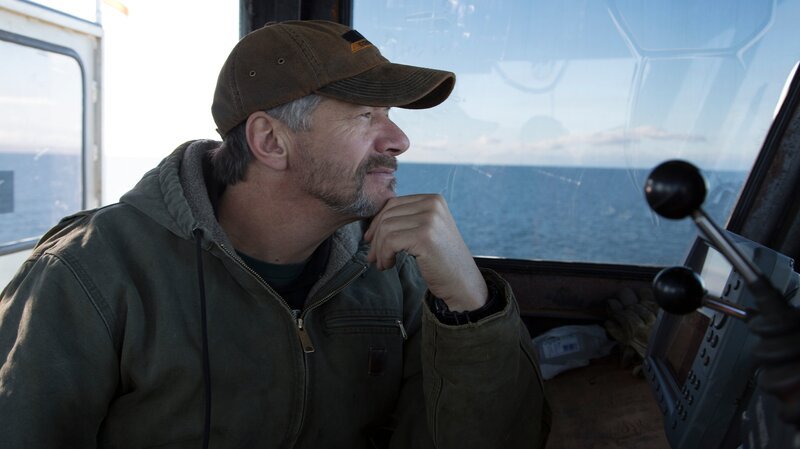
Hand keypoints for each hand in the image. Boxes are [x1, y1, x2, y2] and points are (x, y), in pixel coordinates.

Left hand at [364, 194, 487, 310]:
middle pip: (387, 215)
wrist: (462, 283)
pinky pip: (390, 241)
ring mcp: (429, 219)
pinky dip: (384, 255)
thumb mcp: (428, 230)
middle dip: (375, 238)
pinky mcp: (424, 236)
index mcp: (433, 200)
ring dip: (379, 250)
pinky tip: (389, 265)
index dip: (377, 222)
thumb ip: (409, 219)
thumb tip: (374, 222)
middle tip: (373, 257)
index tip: (371, 240)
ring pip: (386, 228)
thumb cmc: (442, 260)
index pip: (393, 204)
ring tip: (383, 263)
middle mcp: (432, 205)